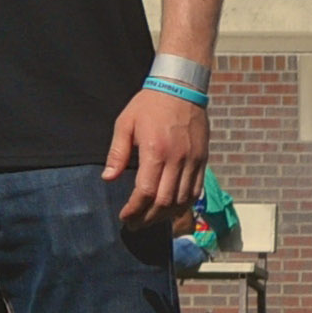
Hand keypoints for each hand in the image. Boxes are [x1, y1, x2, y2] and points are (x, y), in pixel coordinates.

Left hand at [104, 86, 208, 226]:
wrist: (181, 87)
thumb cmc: (149, 105)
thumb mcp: (125, 124)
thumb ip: (117, 153)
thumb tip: (108, 178)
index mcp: (156, 151)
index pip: (146, 192)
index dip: (134, 209)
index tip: (124, 217)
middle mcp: (178, 159)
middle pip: (165, 201)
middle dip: (148, 218)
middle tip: (134, 225)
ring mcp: (194, 160)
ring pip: (183, 199)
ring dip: (166, 215)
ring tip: (150, 220)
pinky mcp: (203, 159)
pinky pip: (196, 189)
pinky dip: (184, 204)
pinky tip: (172, 210)